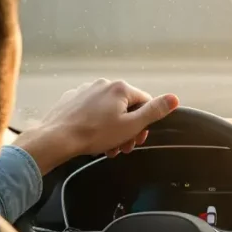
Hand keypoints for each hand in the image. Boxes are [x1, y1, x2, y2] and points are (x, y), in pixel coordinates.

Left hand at [14, 79, 178, 173]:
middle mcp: (103, 84)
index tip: (137, 139)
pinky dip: (96, 122)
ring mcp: (86, 90)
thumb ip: (154, 111)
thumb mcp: (131, 125)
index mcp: (121, 88)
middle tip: (123, 147)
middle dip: (128, 129)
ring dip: (113, 129)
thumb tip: (174, 98)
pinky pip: (91, 110)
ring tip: (107, 146)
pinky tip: (92, 136)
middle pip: (126, 107)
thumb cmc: (95, 134)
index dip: (144, 124)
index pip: (145, 103)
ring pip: (109, 110)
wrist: (56, 138)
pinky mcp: (72, 98)